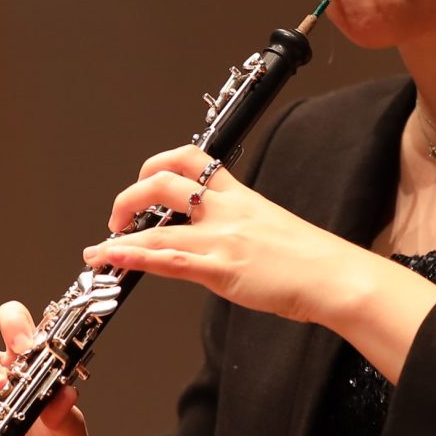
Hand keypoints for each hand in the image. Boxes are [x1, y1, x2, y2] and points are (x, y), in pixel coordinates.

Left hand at [81, 144, 366, 325]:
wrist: (335, 276)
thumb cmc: (312, 259)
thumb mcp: (272, 228)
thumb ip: (241, 226)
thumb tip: (220, 237)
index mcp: (240, 195)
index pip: (191, 160)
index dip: (158, 164)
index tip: (142, 179)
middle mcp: (226, 210)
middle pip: (165, 182)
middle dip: (130, 196)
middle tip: (117, 217)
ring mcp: (222, 238)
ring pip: (159, 224)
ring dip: (120, 234)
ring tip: (100, 248)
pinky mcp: (222, 268)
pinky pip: (169, 260)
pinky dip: (135, 257)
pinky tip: (114, 259)